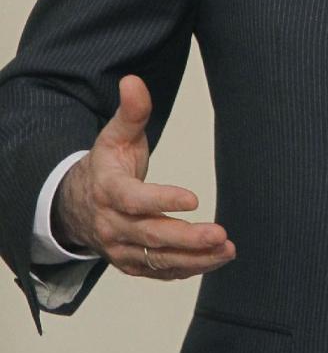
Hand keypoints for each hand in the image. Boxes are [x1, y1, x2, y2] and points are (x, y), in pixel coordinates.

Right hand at [53, 74, 235, 280]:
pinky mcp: (130, 264)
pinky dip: (187, 269)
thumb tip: (133, 81)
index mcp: (108, 191)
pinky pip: (159, 271)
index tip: (194, 199)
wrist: (76, 205)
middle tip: (220, 234)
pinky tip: (215, 259)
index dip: (162, 200)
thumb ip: (131, 111)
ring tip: (226, 249)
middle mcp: (112, 225)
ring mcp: (119, 249)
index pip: (134, 200)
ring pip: (157, 260)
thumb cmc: (106, 166)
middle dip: (187, 238)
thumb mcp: (114, 136)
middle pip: (150, 236)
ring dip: (194, 259)